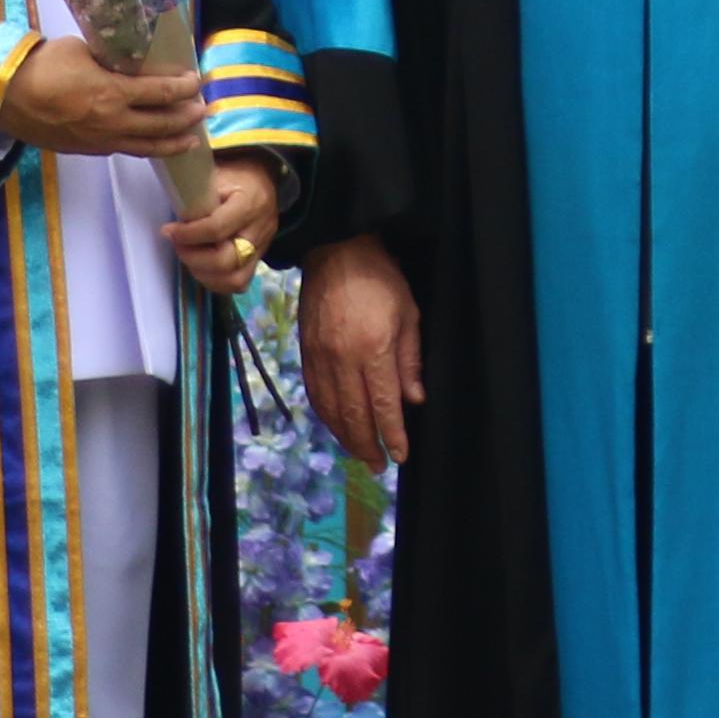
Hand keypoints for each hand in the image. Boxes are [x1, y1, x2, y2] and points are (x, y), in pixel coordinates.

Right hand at [10, 35, 209, 160]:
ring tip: (192, 140)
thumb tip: (129, 60)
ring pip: (147, 146)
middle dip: (188, 117)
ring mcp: (100, 140)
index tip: (197, 81)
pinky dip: (145, 147)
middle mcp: (112, 122)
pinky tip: (152, 144)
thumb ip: (110, 58)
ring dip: (173, 142)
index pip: (162, 93)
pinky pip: (124, 150)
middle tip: (204, 110)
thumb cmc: (40, 67)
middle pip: (162, 124)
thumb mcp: (81, 50)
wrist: (3, 100)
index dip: (185, 88)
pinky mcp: (87, 150)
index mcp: (113, 93)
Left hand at [161, 153, 282, 299]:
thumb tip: (174, 221)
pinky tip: (201, 266)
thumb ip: (196, 197)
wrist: (262, 177)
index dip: (188, 234)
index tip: (168, 230)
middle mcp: (260, 230)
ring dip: (204, 273)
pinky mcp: (258, 259)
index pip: (217, 228)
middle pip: (227, 260)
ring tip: (189, 256)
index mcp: (249, 203)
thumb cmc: (234, 174)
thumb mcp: (213, 174)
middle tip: (178, 245)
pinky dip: (215, 281)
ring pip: (235, 280)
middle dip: (194, 258)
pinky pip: (238, 283)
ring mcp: (262, 248)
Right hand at [301, 233, 423, 469]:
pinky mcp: (305, 352)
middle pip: (354, 415)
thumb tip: (413, 401)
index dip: (392, 434)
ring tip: (359, 454)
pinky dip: (327, 416)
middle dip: (367, 445)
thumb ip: (409, 361)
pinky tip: (337, 426)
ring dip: (345, 437)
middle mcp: (343, 359)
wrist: (336, 250)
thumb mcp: (409, 314)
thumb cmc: (381, 278)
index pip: (383, 404)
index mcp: (373, 348)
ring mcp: (319, 357)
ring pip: (331, 410)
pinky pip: (315, 394)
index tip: (399, 456)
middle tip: (377, 466)